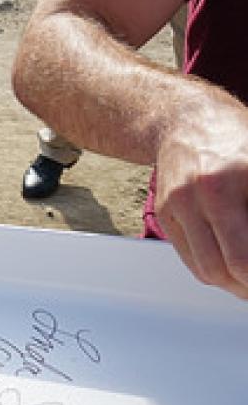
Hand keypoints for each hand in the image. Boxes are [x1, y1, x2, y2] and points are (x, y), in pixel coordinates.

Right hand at [153, 96, 247, 299]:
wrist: (184, 119)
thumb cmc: (234, 139)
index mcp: (228, 182)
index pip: (246, 255)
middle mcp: (199, 194)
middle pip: (231, 267)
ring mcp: (177, 204)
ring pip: (208, 270)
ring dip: (235, 286)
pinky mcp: (165, 212)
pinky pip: (191, 259)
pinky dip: (215, 272)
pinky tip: (232, 269)